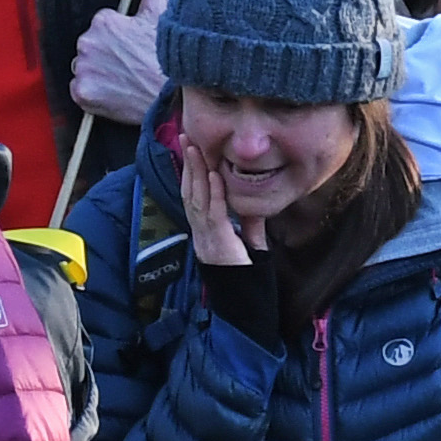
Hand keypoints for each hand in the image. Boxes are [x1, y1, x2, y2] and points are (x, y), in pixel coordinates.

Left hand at [71, 0, 164, 125]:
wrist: (171, 98)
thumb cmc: (167, 55)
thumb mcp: (160, 11)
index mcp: (103, 20)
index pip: (102, 28)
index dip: (119, 39)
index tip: (134, 48)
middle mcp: (87, 42)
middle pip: (90, 47)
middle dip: (106, 54)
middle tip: (130, 65)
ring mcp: (83, 68)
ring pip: (84, 67)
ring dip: (98, 73)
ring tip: (124, 79)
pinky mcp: (81, 92)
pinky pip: (79, 90)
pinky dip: (92, 93)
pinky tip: (114, 92)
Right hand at [177, 143, 252, 268]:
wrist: (245, 302)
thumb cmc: (246, 275)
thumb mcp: (248, 243)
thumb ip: (249, 223)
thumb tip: (253, 204)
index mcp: (203, 231)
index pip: (192, 197)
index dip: (190, 173)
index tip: (190, 149)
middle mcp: (200, 232)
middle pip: (189, 192)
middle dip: (188, 165)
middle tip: (186, 138)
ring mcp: (206, 238)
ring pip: (197, 200)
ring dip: (196, 172)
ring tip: (196, 148)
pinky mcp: (219, 243)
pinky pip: (214, 214)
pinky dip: (214, 194)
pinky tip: (214, 175)